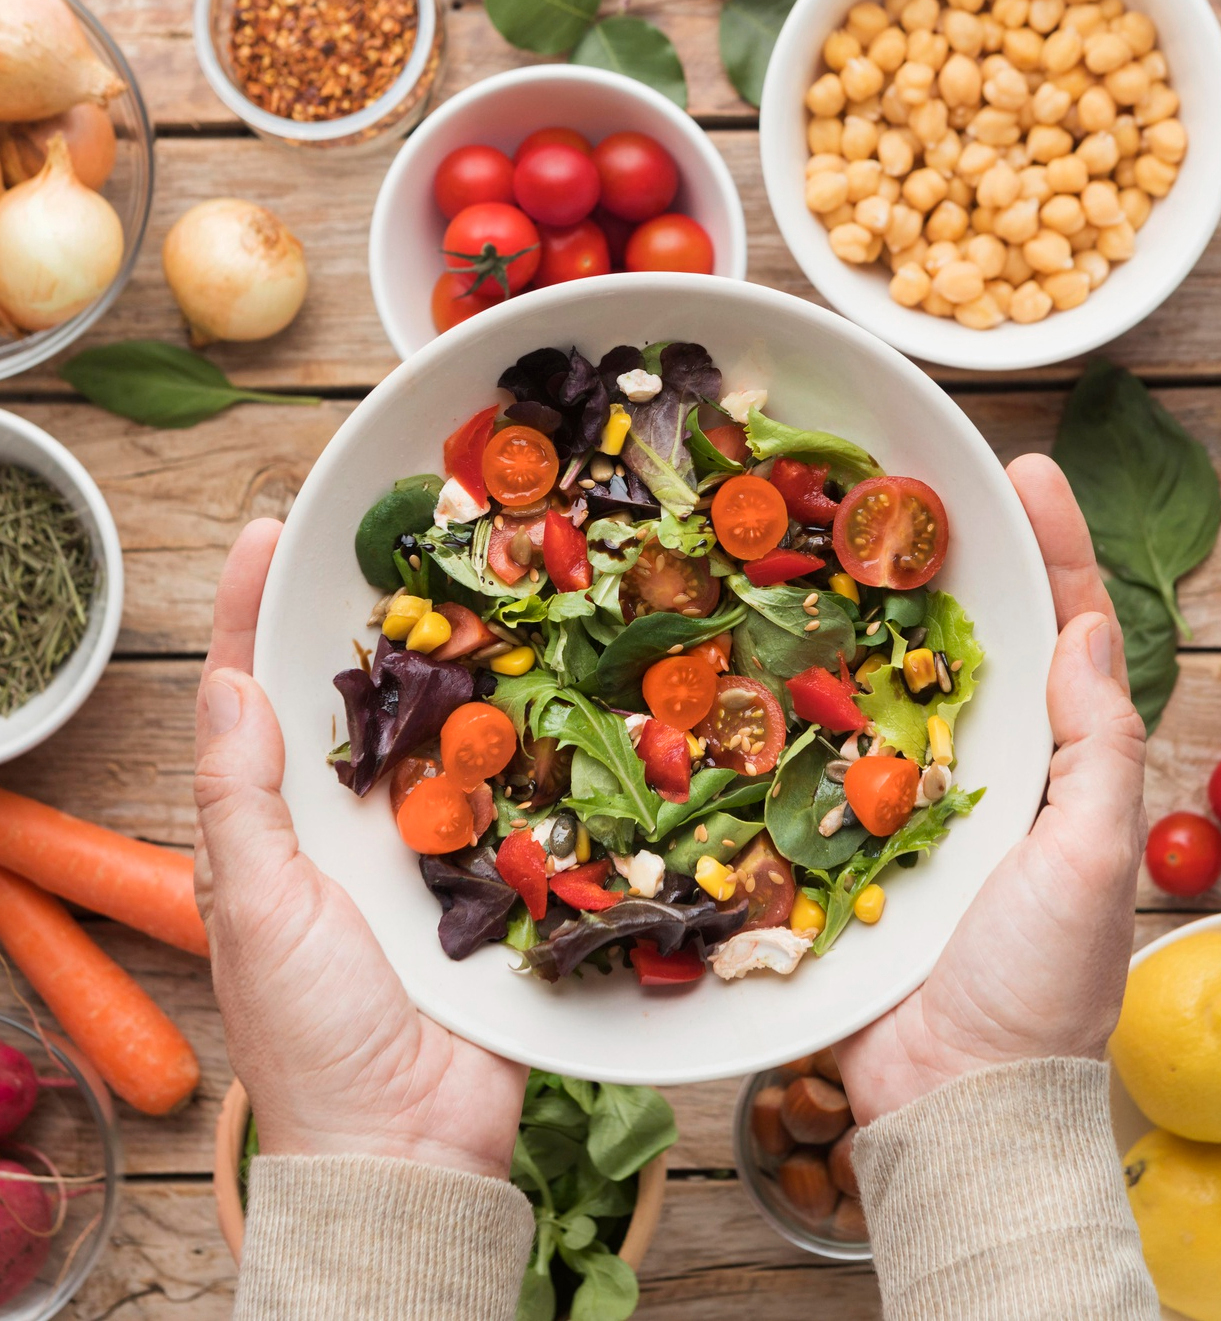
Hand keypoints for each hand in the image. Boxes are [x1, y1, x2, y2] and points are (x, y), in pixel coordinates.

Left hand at [194, 520, 525, 1179]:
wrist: (409, 1136)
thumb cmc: (310, 1030)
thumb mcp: (254, 909)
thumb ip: (239, 800)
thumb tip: (225, 685)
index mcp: (275, 826)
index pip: (252, 698)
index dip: (249, 615)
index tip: (266, 535)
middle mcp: (349, 822)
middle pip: (353, 698)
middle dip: (366, 617)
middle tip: (397, 533)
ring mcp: (427, 844)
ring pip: (437, 732)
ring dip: (454, 664)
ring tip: (479, 582)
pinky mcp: (492, 871)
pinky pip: (508, 791)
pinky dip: (523, 739)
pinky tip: (547, 682)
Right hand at [836, 454, 1146, 1123]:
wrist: (947, 1093)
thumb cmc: (1036, 984)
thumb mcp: (1087, 861)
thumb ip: (1095, 750)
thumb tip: (1086, 634)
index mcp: (1053, 767)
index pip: (1065, 635)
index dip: (1052, 550)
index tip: (1025, 472)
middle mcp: (979, 770)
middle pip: (966, 642)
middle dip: (941, 562)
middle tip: (898, 484)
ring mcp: (902, 800)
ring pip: (881, 686)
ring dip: (856, 618)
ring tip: (823, 539)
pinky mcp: (838, 836)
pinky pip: (815, 754)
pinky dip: (794, 702)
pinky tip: (760, 651)